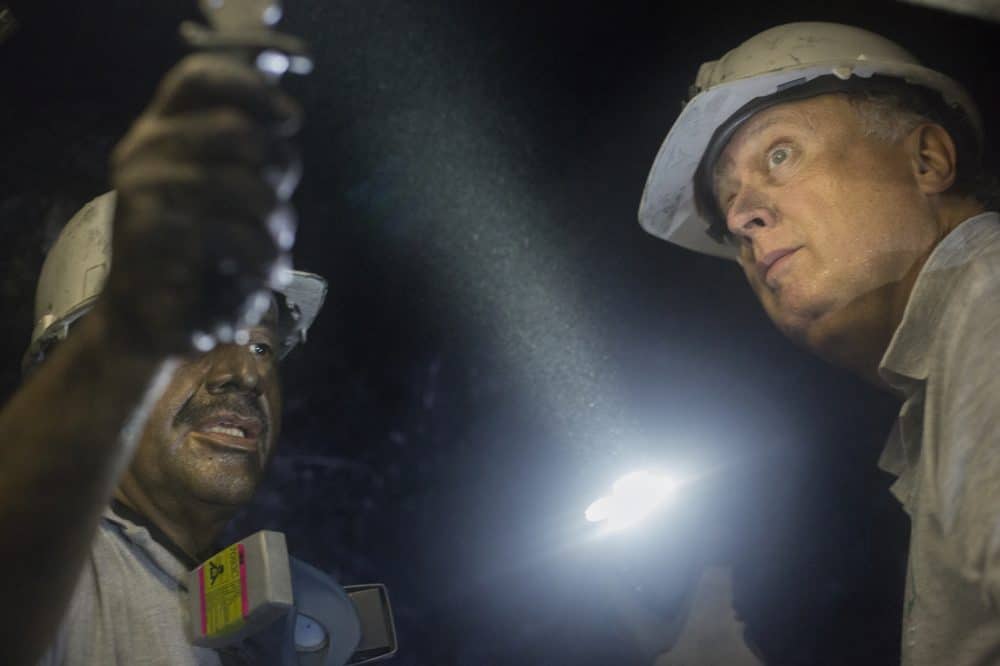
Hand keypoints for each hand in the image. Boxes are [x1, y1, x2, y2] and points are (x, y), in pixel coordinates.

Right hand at [102, 53, 301, 356]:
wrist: (148, 319)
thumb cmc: (196, 251)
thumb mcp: (219, 189)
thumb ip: (244, 146)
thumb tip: (286, 99)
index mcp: (160, 129)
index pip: (199, 77)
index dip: (252, 85)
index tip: (292, 114)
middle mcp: (144, 149)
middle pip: (238, 130)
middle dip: (280, 170)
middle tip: (283, 215)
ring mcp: (143, 190)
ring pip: (243, 185)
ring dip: (277, 226)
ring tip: (276, 257)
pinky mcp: (152, 236)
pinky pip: (230, 234)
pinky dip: (261, 259)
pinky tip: (265, 278)